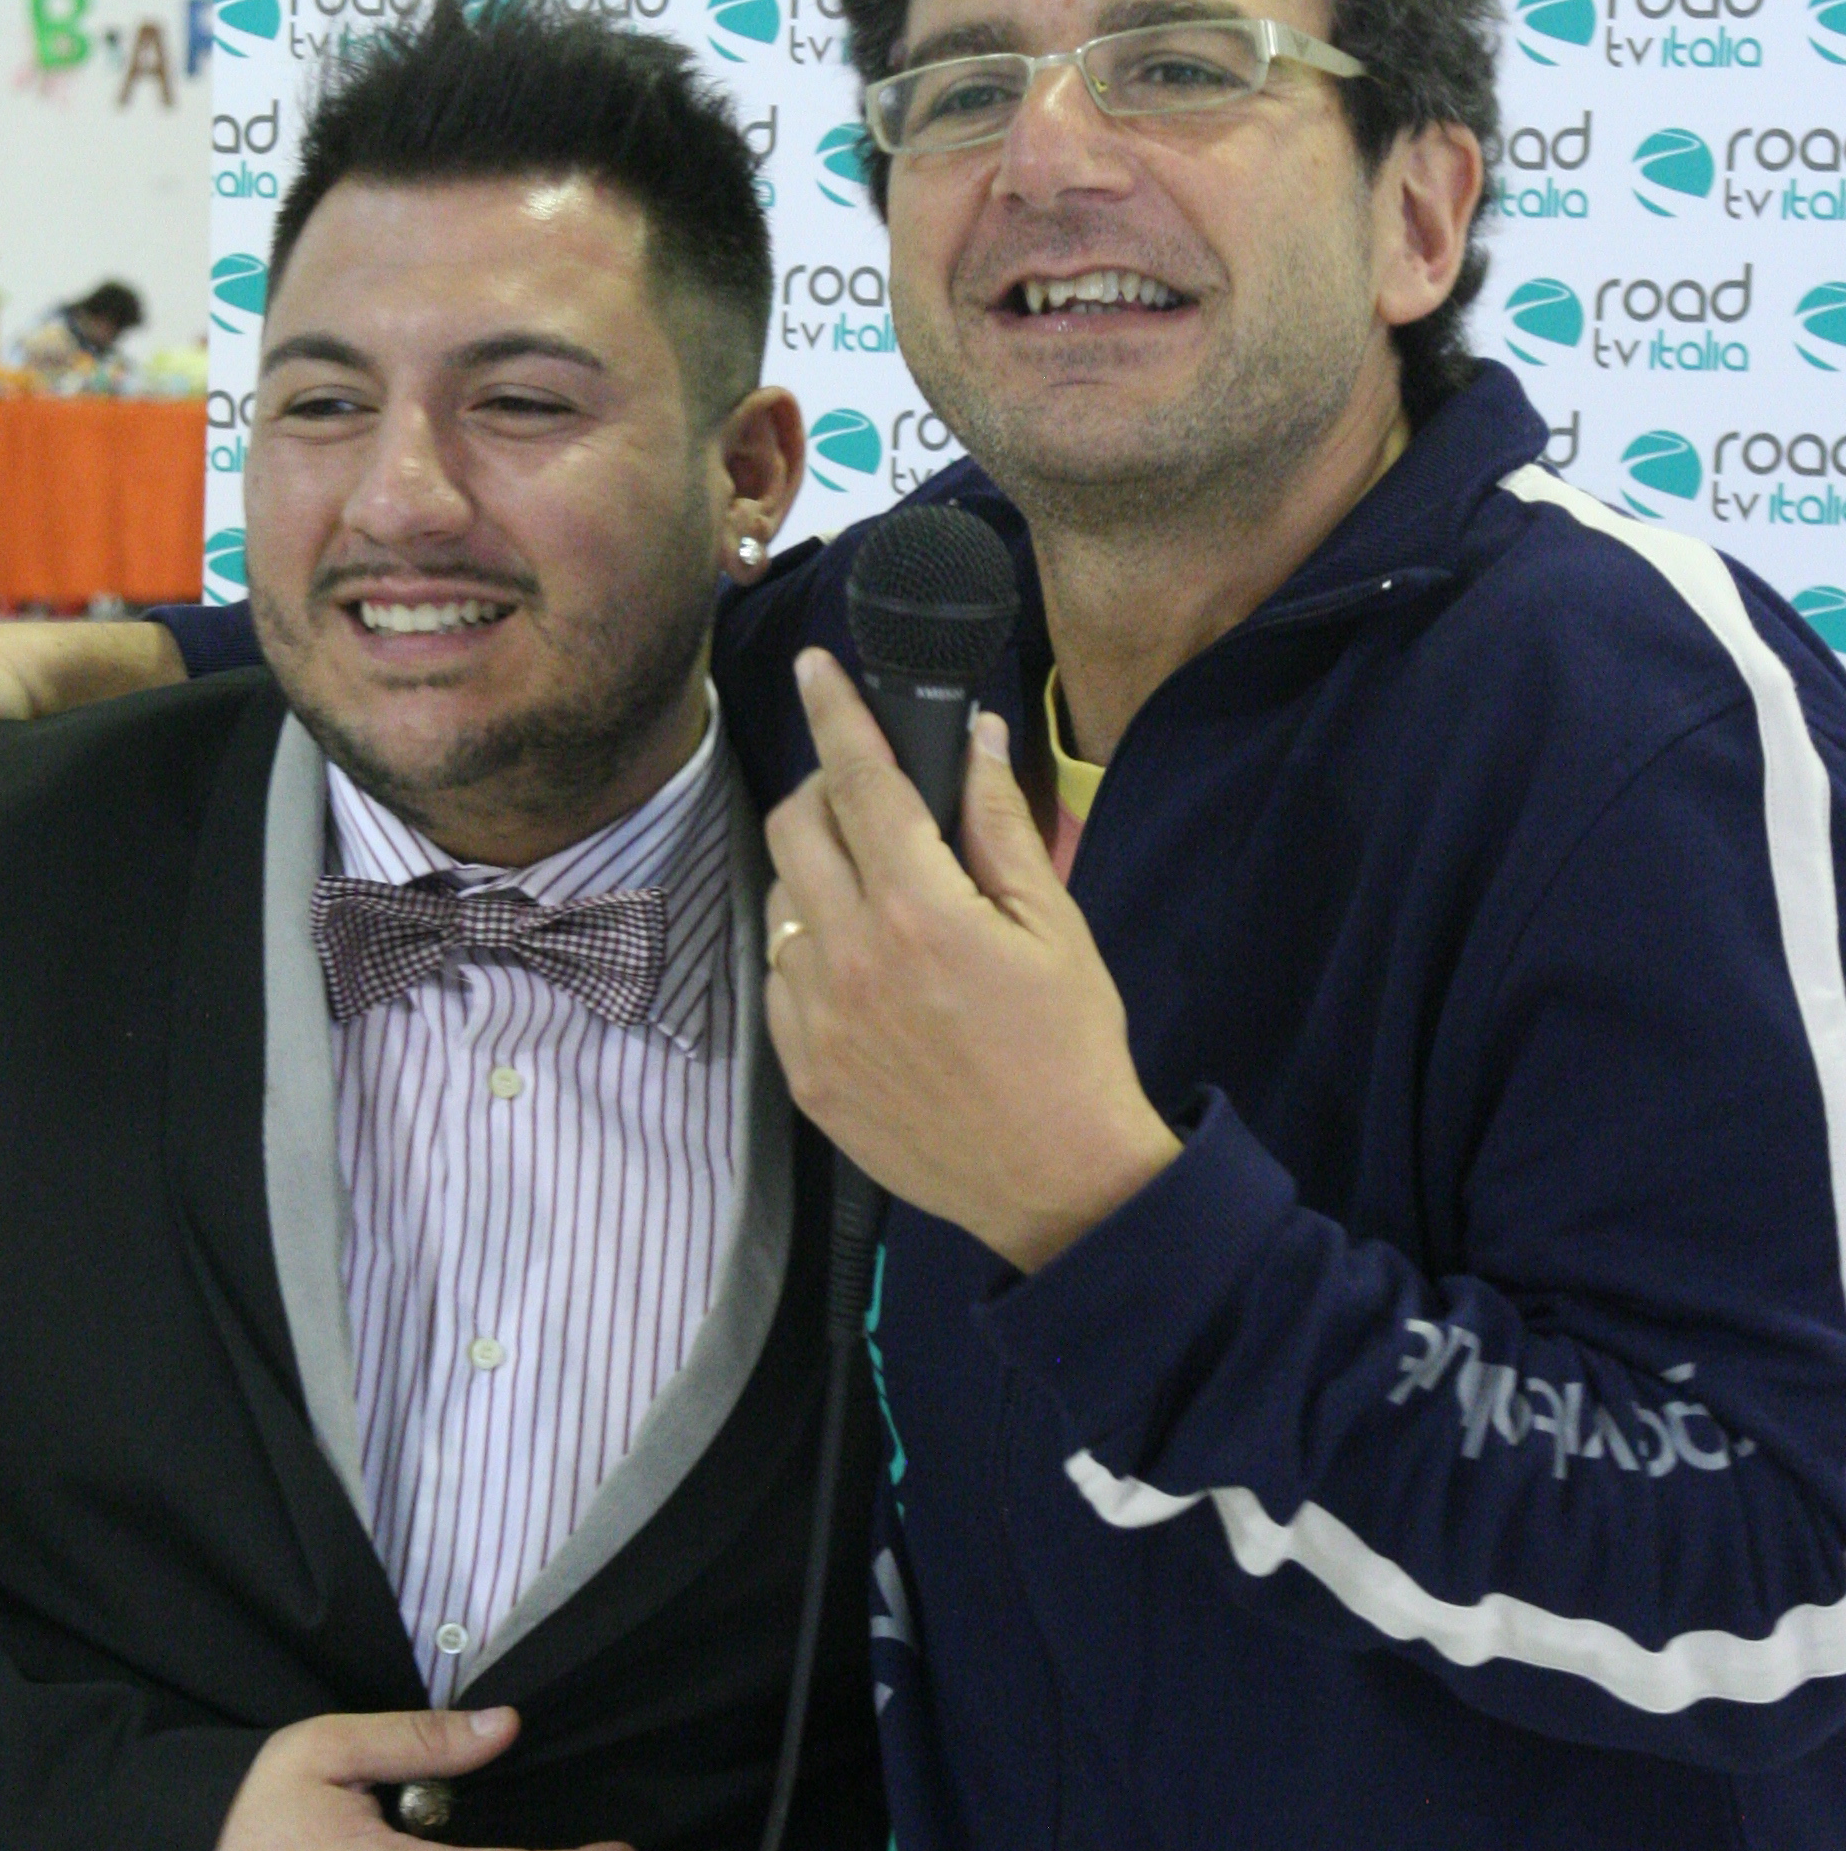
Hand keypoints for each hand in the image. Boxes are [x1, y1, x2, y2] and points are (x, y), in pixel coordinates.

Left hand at [763, 650, 1180, 1274]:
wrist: (1055, 1183)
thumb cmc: (1070, 1046)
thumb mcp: (1054, 925)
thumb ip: (998, 824)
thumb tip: (970, 736)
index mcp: (921, 909)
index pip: (857, 780)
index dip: (835, 712)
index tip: (814, 666)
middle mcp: (851, 957)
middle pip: (794, 829)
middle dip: (822, 792)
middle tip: (866, 798)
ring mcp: (817, 1019)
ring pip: (781, 903)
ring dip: (815, 876)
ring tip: (877, 896)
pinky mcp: (804, 1072)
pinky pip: (780, 977)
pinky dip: (810, 952)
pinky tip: (864, 970)